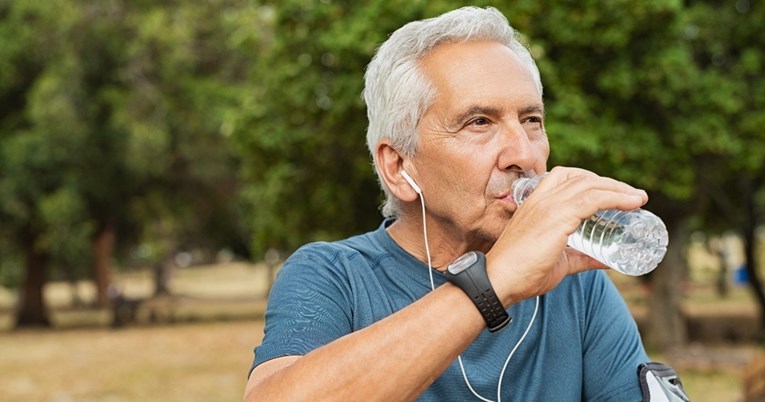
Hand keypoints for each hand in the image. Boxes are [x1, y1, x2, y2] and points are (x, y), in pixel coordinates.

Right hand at [486, 166, 647, 303]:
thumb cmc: (522, 273)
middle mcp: (542, 199)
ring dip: (618, 188)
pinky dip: (616, 198)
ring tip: (638, 198)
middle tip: (632, 196)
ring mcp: (549, 206)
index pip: (565, 177)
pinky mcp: (557, 218)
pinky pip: (593, 199)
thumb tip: (608, 261)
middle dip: (610, 183)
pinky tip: (632, 203)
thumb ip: (581, 258)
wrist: (499, 281)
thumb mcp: (559, 262)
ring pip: (590, 185)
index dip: (591, 180)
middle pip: (582, 177)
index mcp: (535, 203)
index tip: (612, 191)